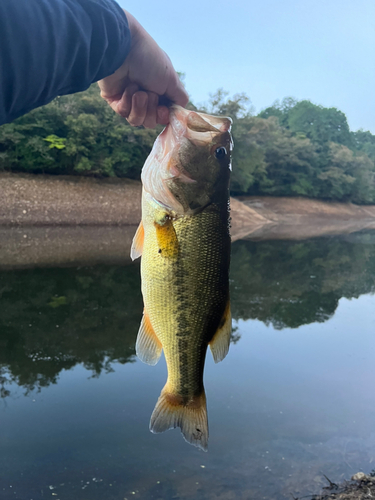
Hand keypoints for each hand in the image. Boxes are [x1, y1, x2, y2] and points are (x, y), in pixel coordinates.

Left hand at [98, 10, 187, 127]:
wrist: (124, 50)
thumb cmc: (150, 61)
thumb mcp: (172, 80)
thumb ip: (180, 98)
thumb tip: (179, 112)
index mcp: (159, 91)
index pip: (162, 115)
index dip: (163, 116)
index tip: (162, 109)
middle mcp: (145, 96)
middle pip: (150, 121)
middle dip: (150, 110)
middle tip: (148, 94)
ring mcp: (129, 99)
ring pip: (136, 120)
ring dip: (139, 107)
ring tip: (137, 92)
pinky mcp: (114, 100)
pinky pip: (123, 113)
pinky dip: (127, 101)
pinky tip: (126, 87)